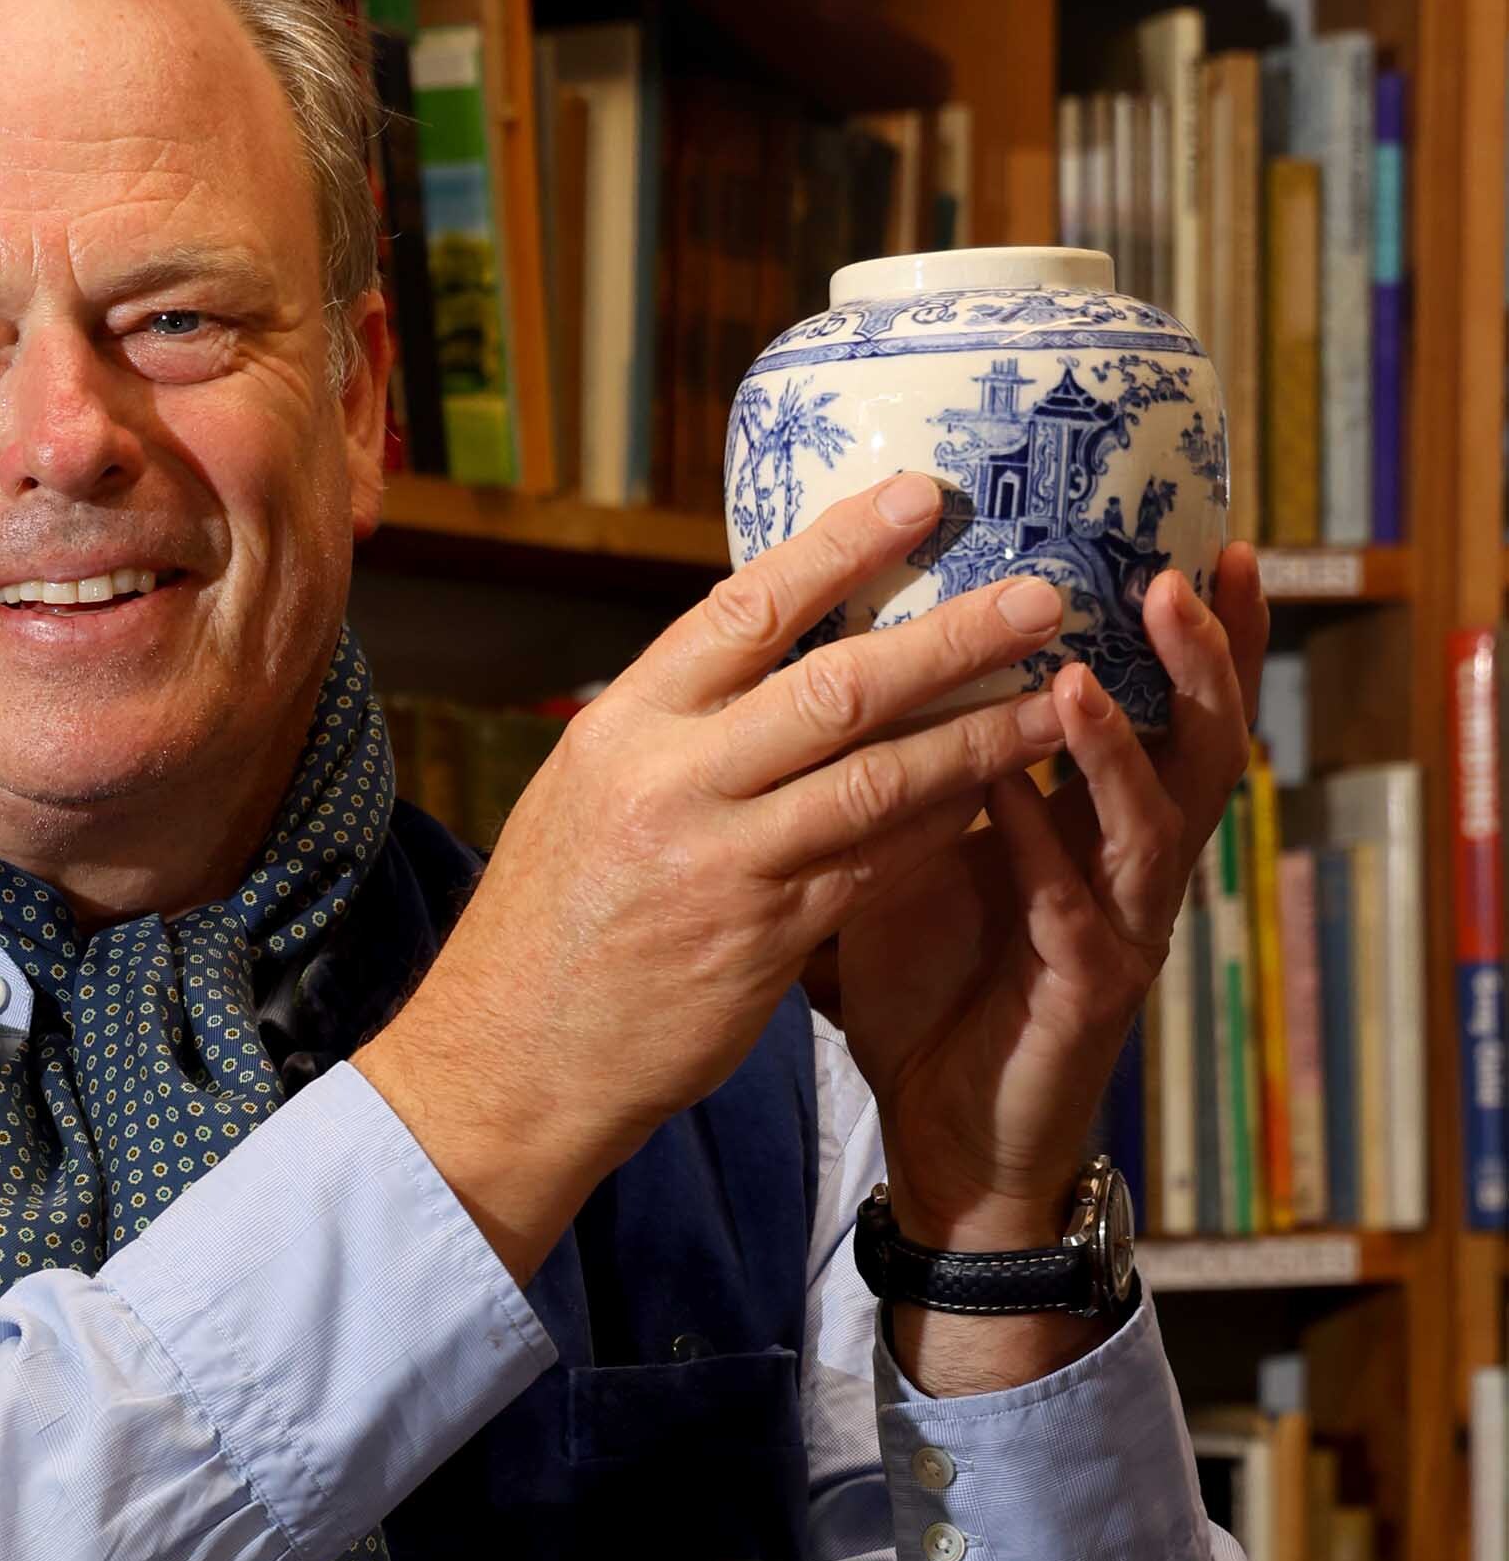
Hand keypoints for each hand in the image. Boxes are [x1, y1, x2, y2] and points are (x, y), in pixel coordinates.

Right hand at [354, 473, 1079, 1279]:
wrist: (507, 1064)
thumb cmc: (552, 922)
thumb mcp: (588, 793)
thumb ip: (677, 728)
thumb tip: (777, 649)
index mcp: (624, 728)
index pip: (745, 608)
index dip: (842, 545)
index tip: (924, 496)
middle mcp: (671, 785)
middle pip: (835, 686)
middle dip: (951, 637)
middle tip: (1042, 596)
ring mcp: (720, 867)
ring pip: (875, 780)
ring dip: (977, 737)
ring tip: (1053, 702)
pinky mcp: (761, 945)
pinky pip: (874, 869)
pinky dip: (937, 829)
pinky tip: (995, 798)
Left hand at [831, 549, 1265, 1390]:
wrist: (943, 1135)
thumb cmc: (932, 986)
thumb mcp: (920, 852)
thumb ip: (917, 767)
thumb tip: (848, 654)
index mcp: (1096, 819)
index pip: (1163, 700)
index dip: (1196, 629)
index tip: (1198, 534)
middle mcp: (1127, 861)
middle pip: (1196, 739)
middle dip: (1199, 656)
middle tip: (1183, 570)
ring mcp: (1118, 926)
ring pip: (1152, 820)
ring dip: (1117, 743)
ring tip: (1076, 674)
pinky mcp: (1086, 993)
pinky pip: (1071, 909)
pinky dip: (1043, 850)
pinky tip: (1011, 798)